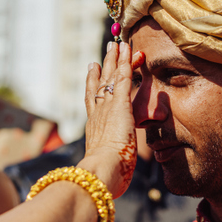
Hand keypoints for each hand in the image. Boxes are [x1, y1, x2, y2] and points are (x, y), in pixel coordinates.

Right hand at [81, 42, 143, 197]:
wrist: (101, 172)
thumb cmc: (104, 176)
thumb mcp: (106, 166)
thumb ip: (111, 163)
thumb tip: (115, 174)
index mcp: (94, 128)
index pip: (93, 101)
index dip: (93, 84)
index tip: (92, 70)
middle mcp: (97, 114)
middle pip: (99, 84)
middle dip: (103, 67)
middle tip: (105, 51)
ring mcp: (107, 108)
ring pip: (110, 77)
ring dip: (114, 59)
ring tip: (116, 44)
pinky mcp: (120, 105)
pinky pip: (123, 79)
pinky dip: (126, 64)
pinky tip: (129, 52)